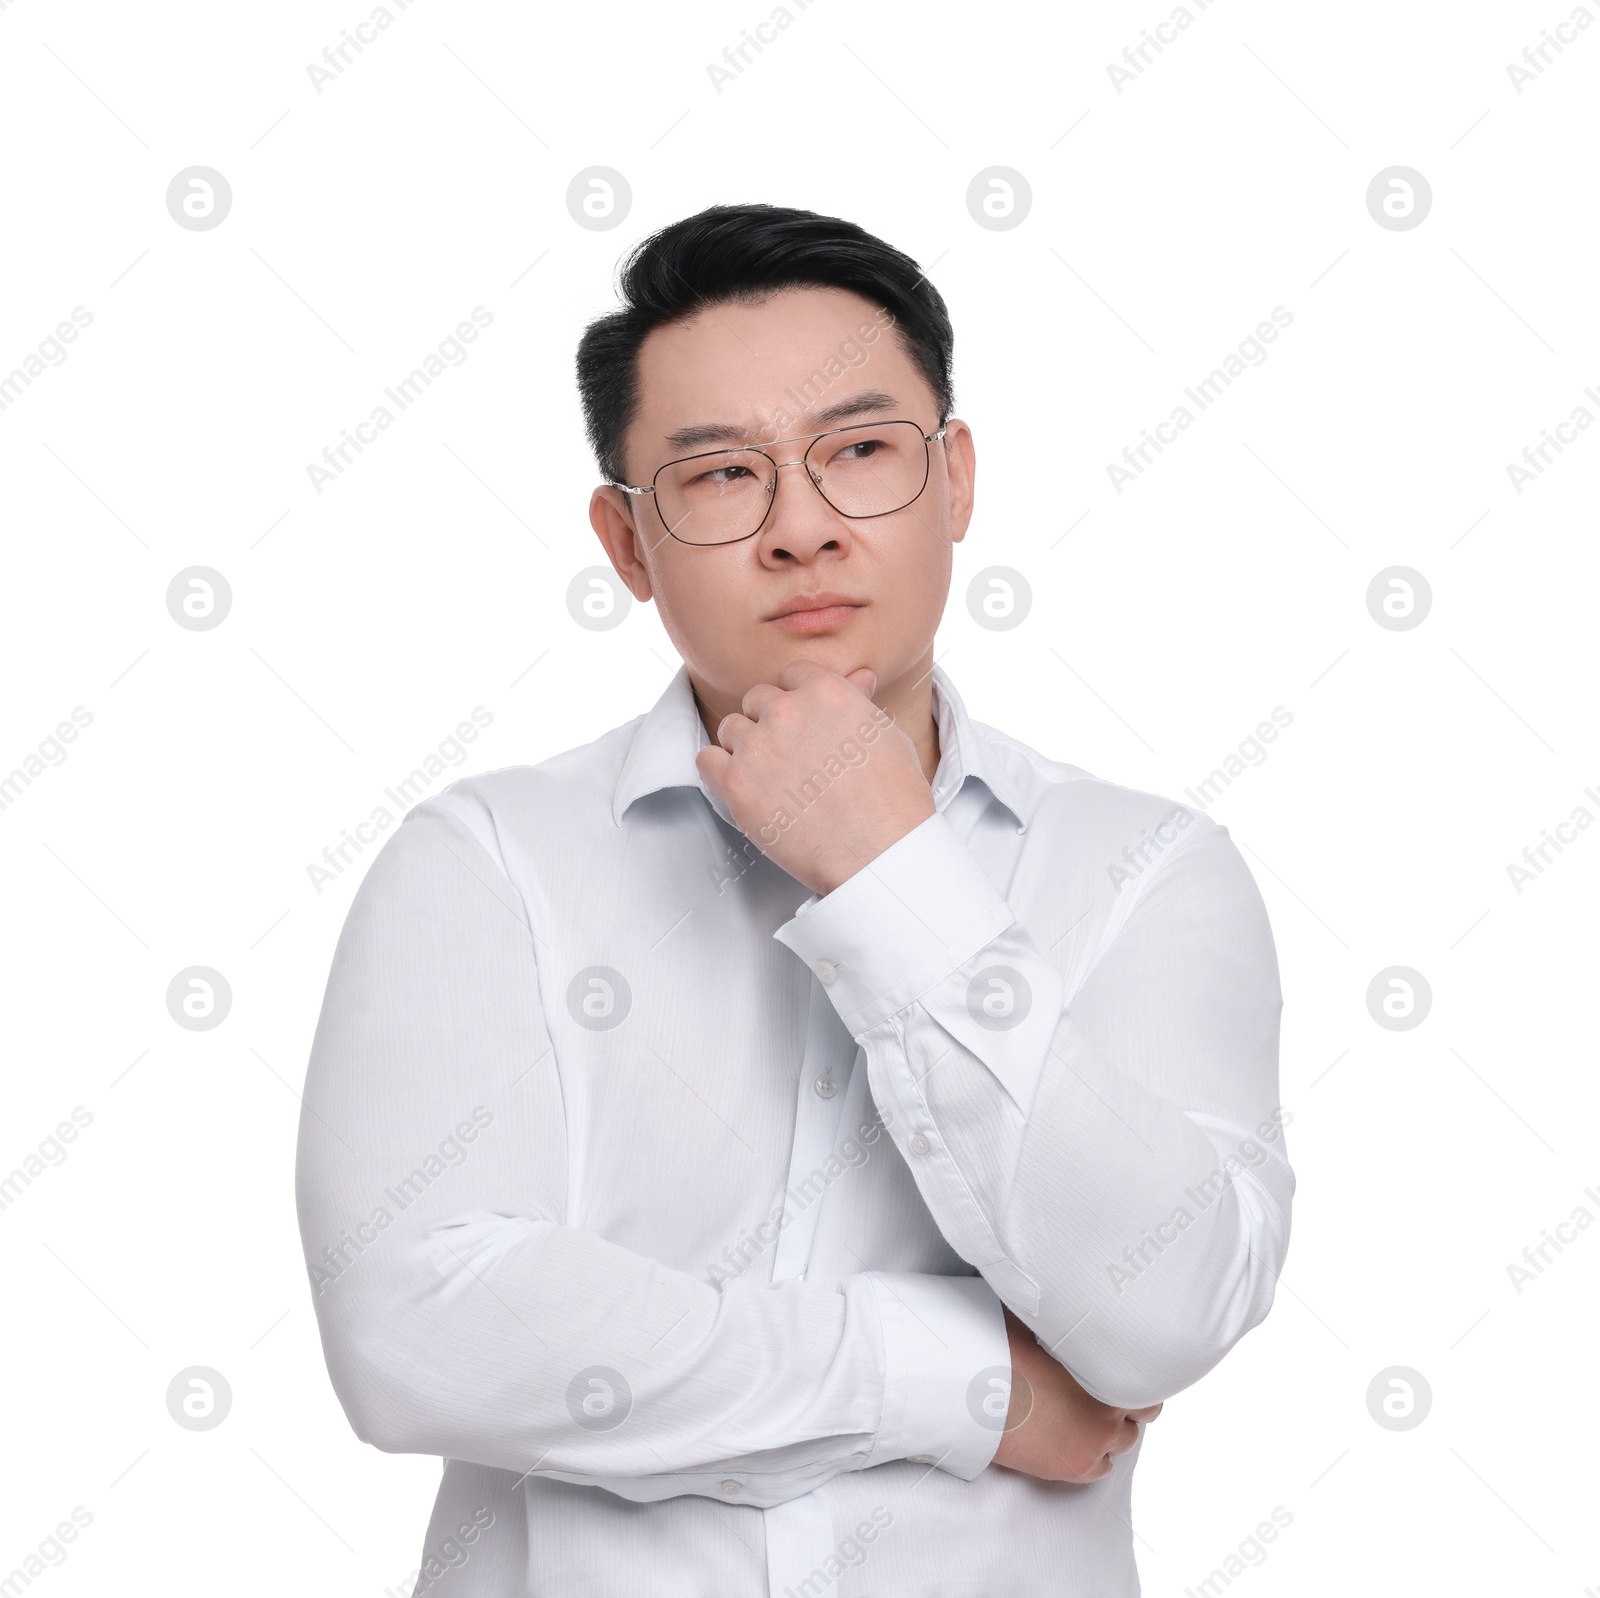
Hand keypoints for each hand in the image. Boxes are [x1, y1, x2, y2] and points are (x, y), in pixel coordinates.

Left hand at [695, 660, 934, 896]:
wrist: (879, 853)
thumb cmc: (892, 801)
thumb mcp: (885, 737)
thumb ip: (859, 703)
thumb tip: (858, 677)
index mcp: (826, 691)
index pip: (790, 675)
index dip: (795, 700)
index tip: (801, 724)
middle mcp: (787, 710)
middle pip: (757, 700)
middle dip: (769, 723)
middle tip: (788, 757)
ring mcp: (758, 746)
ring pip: (731, 728)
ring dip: (744, 747)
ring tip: (769, 777)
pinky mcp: (736, 783)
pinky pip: (706, 759)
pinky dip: (718, 769)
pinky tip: (741, 785)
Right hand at [991, 1307, 1163, 1482]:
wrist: (978, 1404)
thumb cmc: (1002, 1358)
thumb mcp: (1029, 1324)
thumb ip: (1052, 1316)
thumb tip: (1051, 1292)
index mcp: (1106, 1377)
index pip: (1149, 1384)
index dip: (1138, 1376)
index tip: (1124, 1370)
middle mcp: (1109, 1415)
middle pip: (1144, 1415)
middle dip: (1130, 1404)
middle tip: (1108, 1392)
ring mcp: (1094, 1445)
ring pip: (1125, 1442)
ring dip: (1113, 1429)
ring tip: (1091, 1414)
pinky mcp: (1075, 1468)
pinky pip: (1102, 1468)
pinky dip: (1096, 1454)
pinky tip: (1079, 1439)